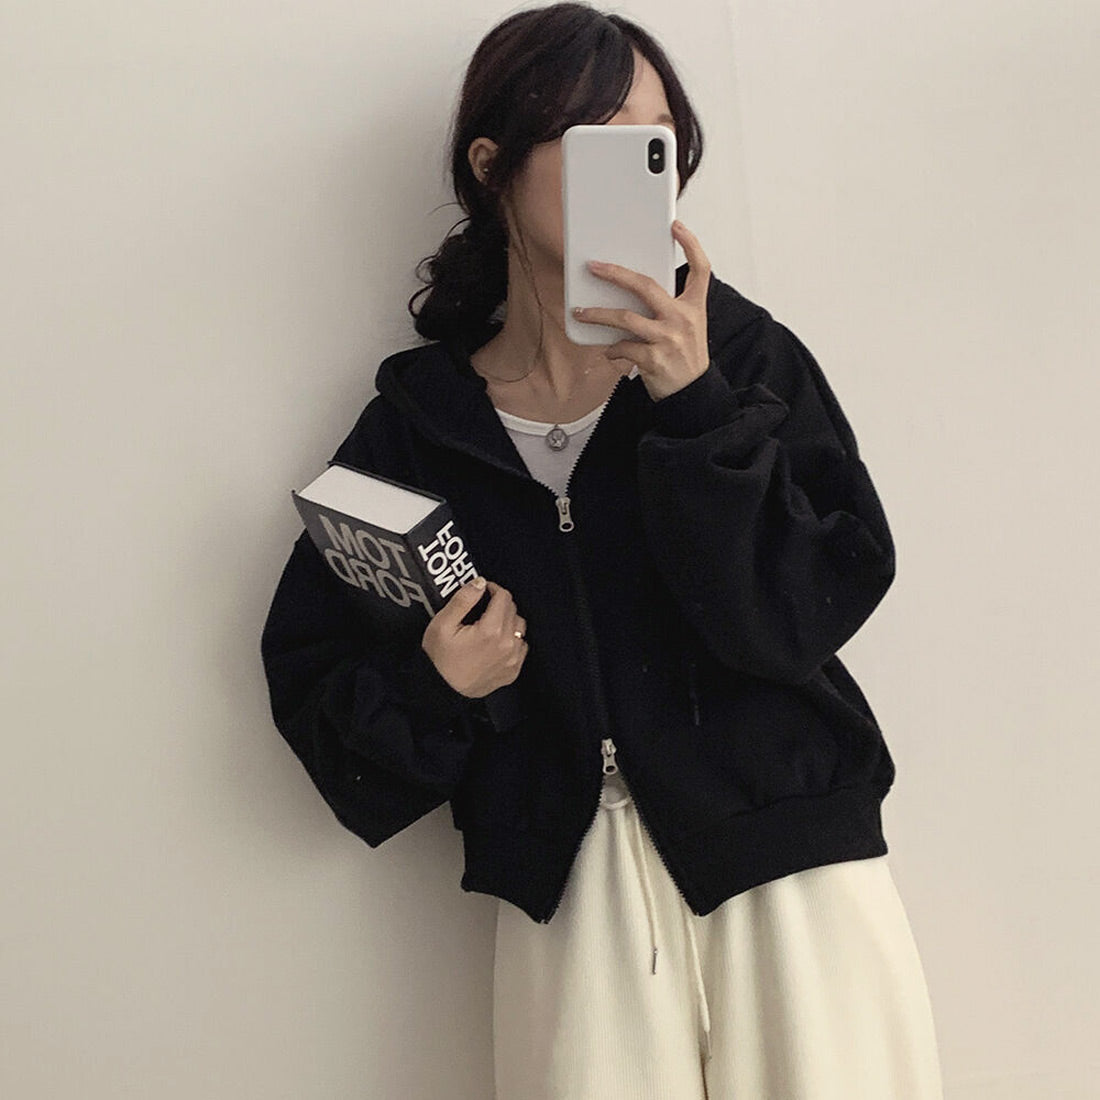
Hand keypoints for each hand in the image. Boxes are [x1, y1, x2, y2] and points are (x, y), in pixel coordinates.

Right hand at [421, 577, 527, 698]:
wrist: (441, 691)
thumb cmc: (439, 659)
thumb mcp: (442, 624)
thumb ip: (463, 600)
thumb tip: (480, 583)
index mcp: (490, 630)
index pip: (504, 597)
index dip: (493, 588)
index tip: (483, 590)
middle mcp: (506, 644)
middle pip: (513, 610)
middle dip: (499, 604)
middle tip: (482, 607)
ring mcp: (512, 660)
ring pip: (520, 627)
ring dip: (508, 621)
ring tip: (489, 624)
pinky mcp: (512, 671)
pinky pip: (521, 647)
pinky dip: (512, 640)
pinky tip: (496, 642)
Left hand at [571, 220, 710, 401]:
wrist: (692, 394)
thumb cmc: (684, 357)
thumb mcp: (688, 327)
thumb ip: (667, 307)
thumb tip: (629, 292)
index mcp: (694, 307)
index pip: (700, 269)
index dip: (690, 244)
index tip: (676, 226)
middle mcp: (683, 319)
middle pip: (646, 286)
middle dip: (616, 274)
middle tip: (594, 267)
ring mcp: (668, 339)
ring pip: (625, 318)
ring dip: (597, 314)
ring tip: (580, 312)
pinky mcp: (654, 359)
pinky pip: (623, 347)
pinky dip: (611, 349)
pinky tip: (608, 351)